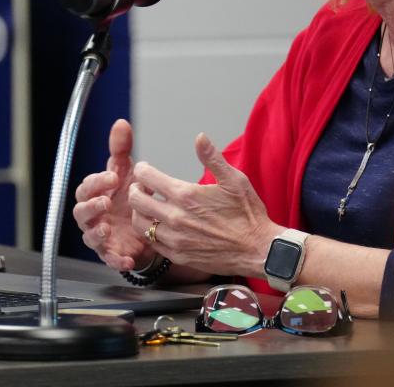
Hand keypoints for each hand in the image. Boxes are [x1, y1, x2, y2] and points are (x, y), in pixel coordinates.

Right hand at [71, 119, 153, 270]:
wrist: (146, 224)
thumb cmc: (129, 196)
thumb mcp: (127, 171)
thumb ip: (121, 149)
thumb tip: (121, 123)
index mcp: (94, 195)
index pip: (86, 187)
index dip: (97, 182)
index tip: (113, 176)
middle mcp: (93, 216)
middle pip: (81, 212)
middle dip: (91, 206)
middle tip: (105, 201)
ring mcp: (100, 236)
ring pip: (90, 236)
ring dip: (96, 233)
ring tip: (106, 229)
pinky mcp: (112, 253)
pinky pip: (110, 259)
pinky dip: (116, 260)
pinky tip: (125, 259)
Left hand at [128, 133, 281, 277]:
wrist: (257, 250)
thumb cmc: (248, 214)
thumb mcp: (234, 180)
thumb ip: (212, 158)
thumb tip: (199, 137)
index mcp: (186, 195)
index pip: (146, 177)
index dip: (142, 170)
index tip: (145, 169)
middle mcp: (175, 218)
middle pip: (136, 200)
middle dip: (135, 189)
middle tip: (143, 186)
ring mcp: (175, 239)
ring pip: (140, 223)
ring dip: (140, 212)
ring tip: (150, 206)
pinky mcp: (178, 255)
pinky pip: (152, 242)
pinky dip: (150, 232)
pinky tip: (160, 225)